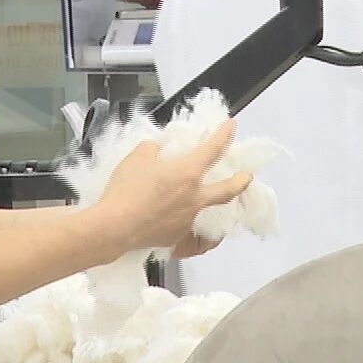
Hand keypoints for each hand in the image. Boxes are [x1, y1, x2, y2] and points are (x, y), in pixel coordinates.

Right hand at [92, 120, 251, 256]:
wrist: (115, 226)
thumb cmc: (126, 190)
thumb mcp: (137, 157)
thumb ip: (152, 149)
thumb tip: (157, 151)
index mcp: (188, 173)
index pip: (213, 149)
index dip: (225, 135)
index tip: (231, 126)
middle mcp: (194, 197)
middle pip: (227, 190)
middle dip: (241, 181)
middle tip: (247, 177)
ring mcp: (187, 219)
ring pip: (203, 208)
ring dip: (203, 201)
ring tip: (195, 198)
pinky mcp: (175, 236)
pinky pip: (182, 224)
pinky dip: (177, 217)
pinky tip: (165, 215)